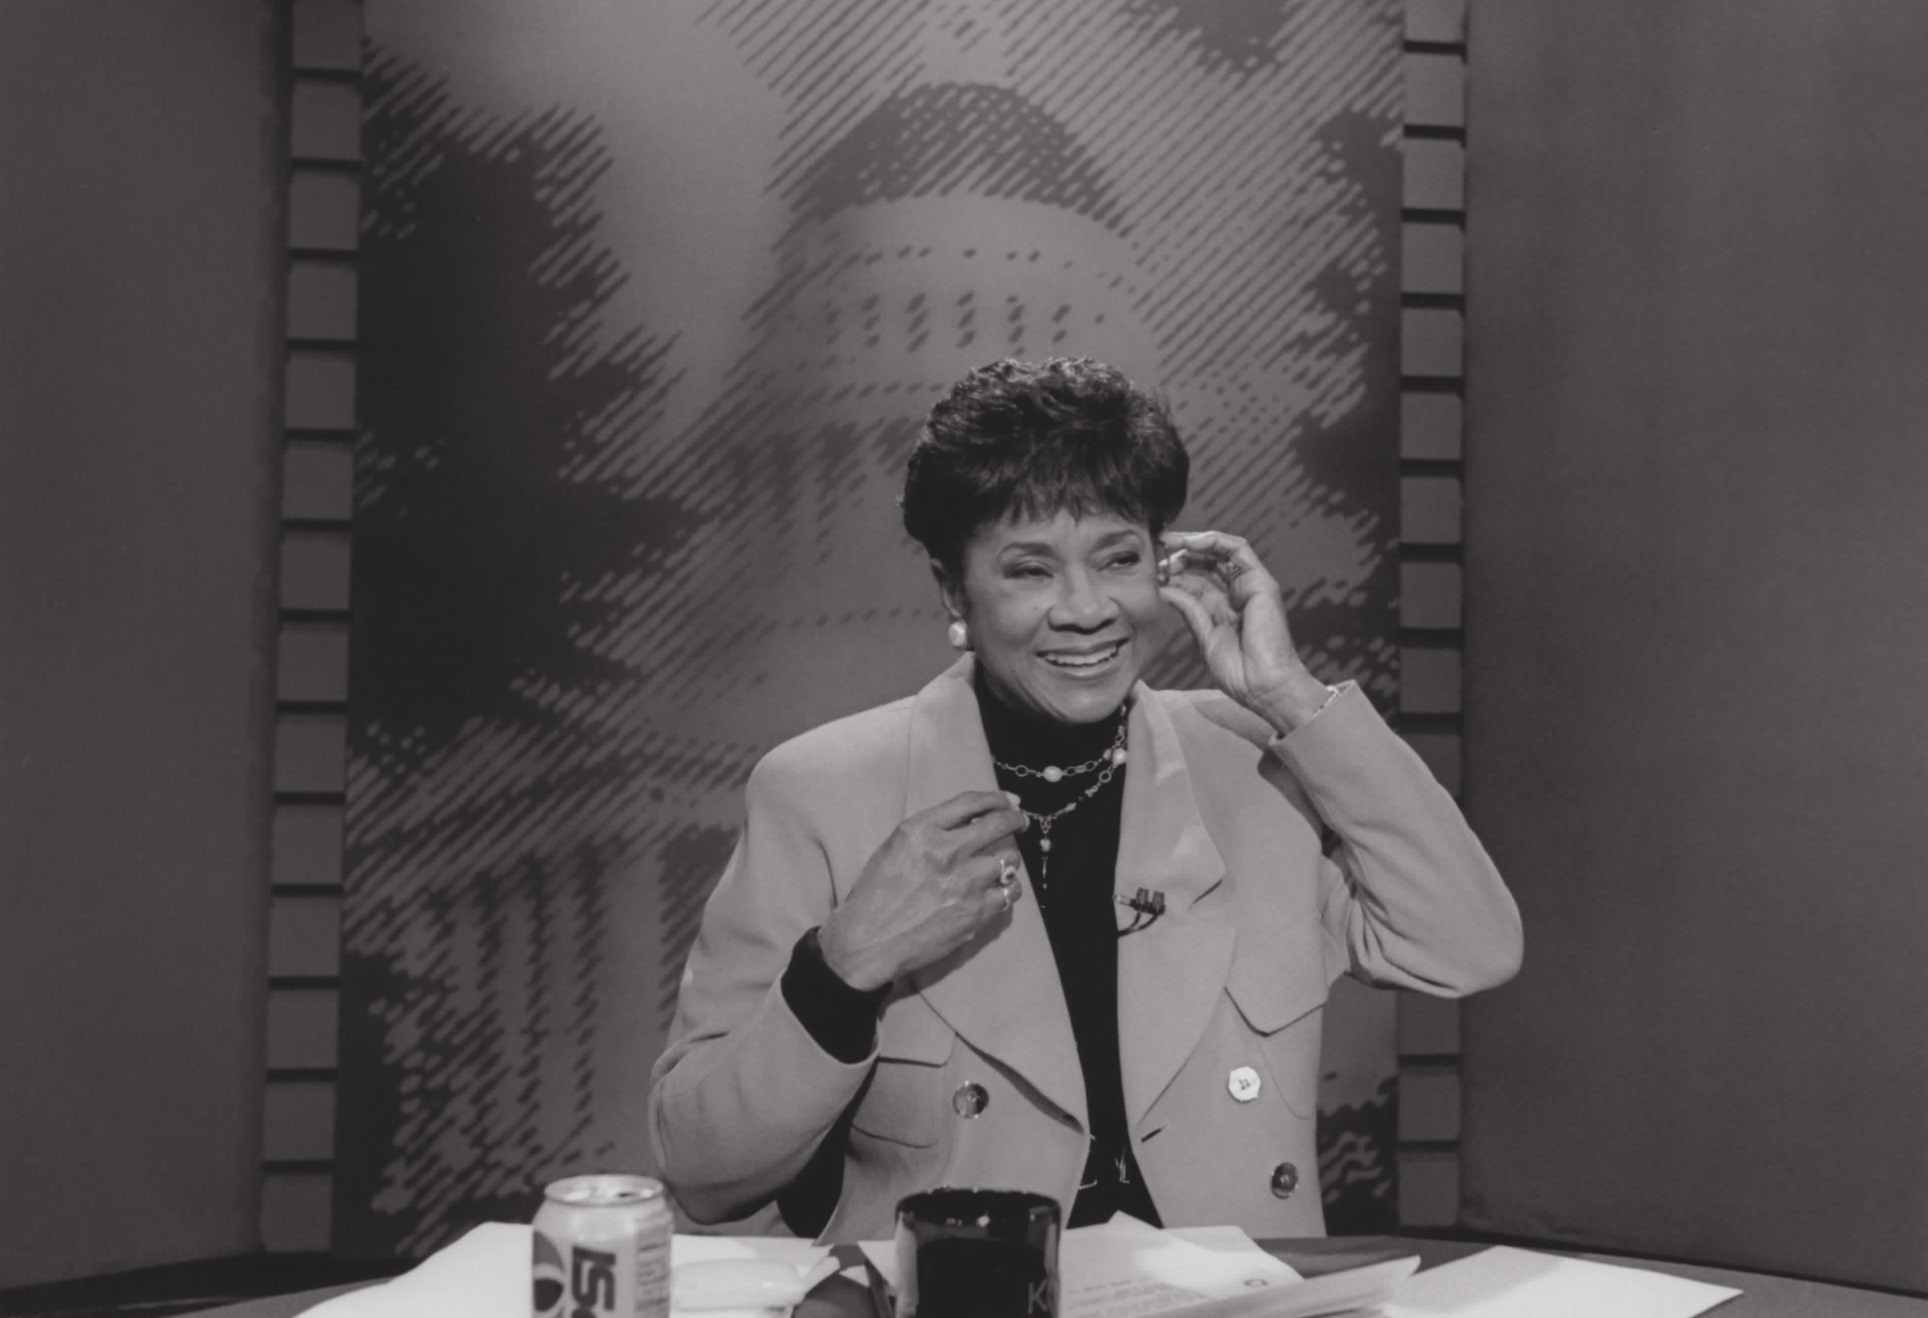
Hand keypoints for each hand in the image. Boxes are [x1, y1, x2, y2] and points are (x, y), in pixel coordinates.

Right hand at [818, 791, 1027, 991]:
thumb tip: (969, 823)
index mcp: (920, 830)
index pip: (971, 802)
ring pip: (1009, 859)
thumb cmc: (875, 896)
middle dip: (1015, 820)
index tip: (1008, 801)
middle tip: (1019, 822)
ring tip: (1000, 867)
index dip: (996, 798)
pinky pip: (1010, 891)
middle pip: (998, 824)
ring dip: (1008, 861)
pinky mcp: (977, 910)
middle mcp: (946, 851)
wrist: (868, 942)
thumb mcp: (894, 849)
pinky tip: (999, 891)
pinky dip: (1007, 889)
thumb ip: (929, 833)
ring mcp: (965, 882)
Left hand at [1158, 529, 1333, 736]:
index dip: (1174, 571)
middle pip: (1207, 562)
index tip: (1151, 568)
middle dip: (1180, 554)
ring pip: (1222, 551)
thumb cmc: (1238, 671)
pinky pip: (1239, 550)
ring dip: (1193, 543)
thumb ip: (1188, 608)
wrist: (1263, 685)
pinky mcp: (1261, 582)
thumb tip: (1164, 587)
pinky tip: (1190, 543)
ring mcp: (1250, 585)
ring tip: (1169, 543)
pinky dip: (1214, 541)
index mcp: (1224, 607)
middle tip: (1155, 551)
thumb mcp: (1204, 634)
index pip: (1197, 579)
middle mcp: (1237, 593)